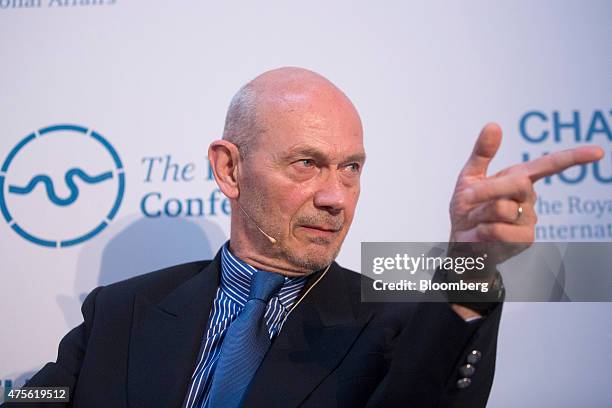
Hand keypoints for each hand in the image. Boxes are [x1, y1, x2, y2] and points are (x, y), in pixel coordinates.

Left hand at [449, 123, 603, 244]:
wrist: (458, 238)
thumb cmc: (467, 207)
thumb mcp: (470, 176)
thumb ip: (482, 153)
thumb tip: (494, 125)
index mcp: (519, 178)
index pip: (549, 165)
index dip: (574, 158)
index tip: (598, 152)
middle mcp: (529, 198)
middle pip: (517, 184)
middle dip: (487, 189)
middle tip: (469, 197)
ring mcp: (529, 220)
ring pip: (503, 208)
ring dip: (480, 213)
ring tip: (477, 219)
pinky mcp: (524, 240)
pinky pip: (499, 230)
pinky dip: (482, 230)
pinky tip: (482, 233)